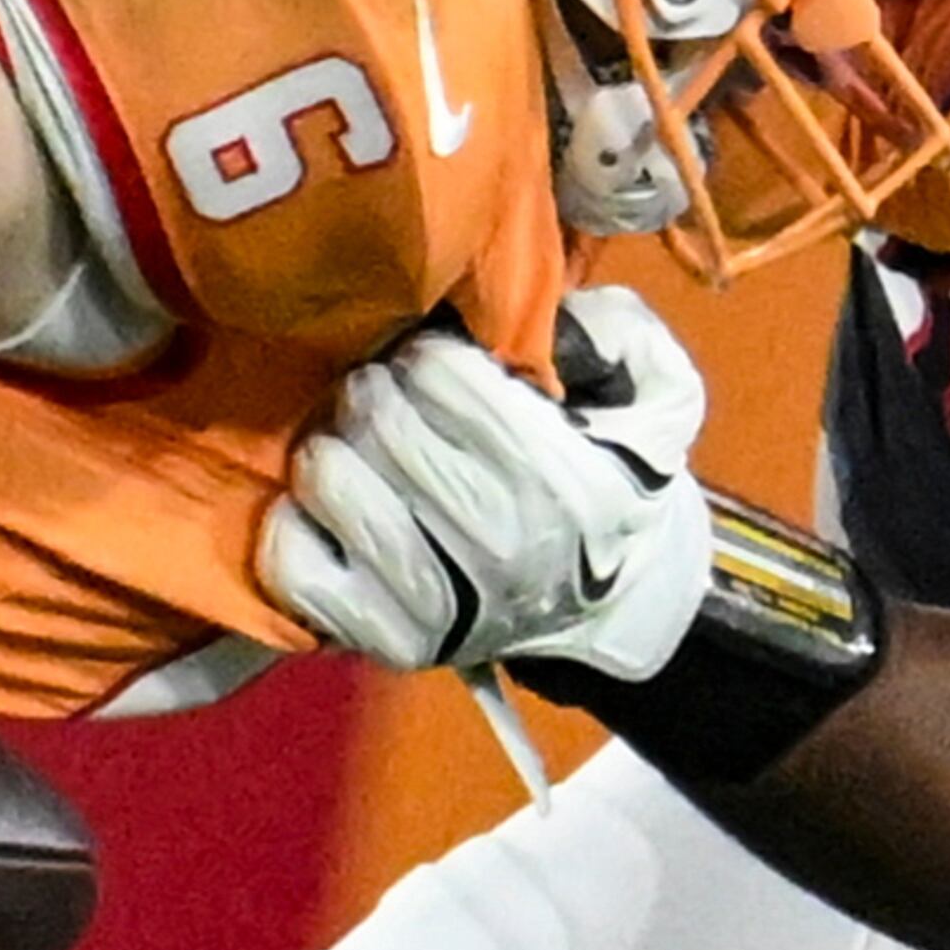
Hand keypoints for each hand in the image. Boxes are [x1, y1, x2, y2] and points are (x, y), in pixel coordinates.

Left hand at [260, 285, 712, 679]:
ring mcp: (440, 602)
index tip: (431, 359)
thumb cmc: (616, 480)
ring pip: (335, 488)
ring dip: (329, 448)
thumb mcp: (658, 396)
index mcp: (566, 479)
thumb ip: (625, 333)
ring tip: (349, 442)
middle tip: (377, 388)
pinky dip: (292, 529)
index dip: (428, 353)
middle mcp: (503, 544)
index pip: (450, 380)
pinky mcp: (388, 641)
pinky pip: (299, 571)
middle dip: (371, 390)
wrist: (612, 605)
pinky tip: (321, 507)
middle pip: (386, 426)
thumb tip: (553, 309)